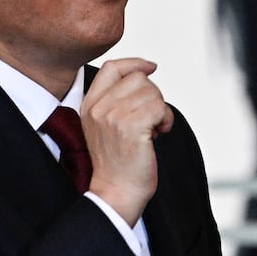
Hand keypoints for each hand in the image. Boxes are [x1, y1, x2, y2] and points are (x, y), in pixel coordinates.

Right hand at [80, 58, 174, 224]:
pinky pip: (160, 107)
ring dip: (161, 110)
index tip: (152, 67)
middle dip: (153, 96)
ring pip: (152, 92)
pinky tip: (160, 132)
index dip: (135, 63)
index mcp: (89, 105)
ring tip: (154, 129)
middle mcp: (98, 108)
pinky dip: (166, 119)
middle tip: (151, 119)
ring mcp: (113, 117)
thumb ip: (117, 100)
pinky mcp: (131, 127)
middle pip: (139, 78)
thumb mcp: (106, 125)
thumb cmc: (118, 162)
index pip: (113, 67)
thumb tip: (146, 71)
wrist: (117, 192)